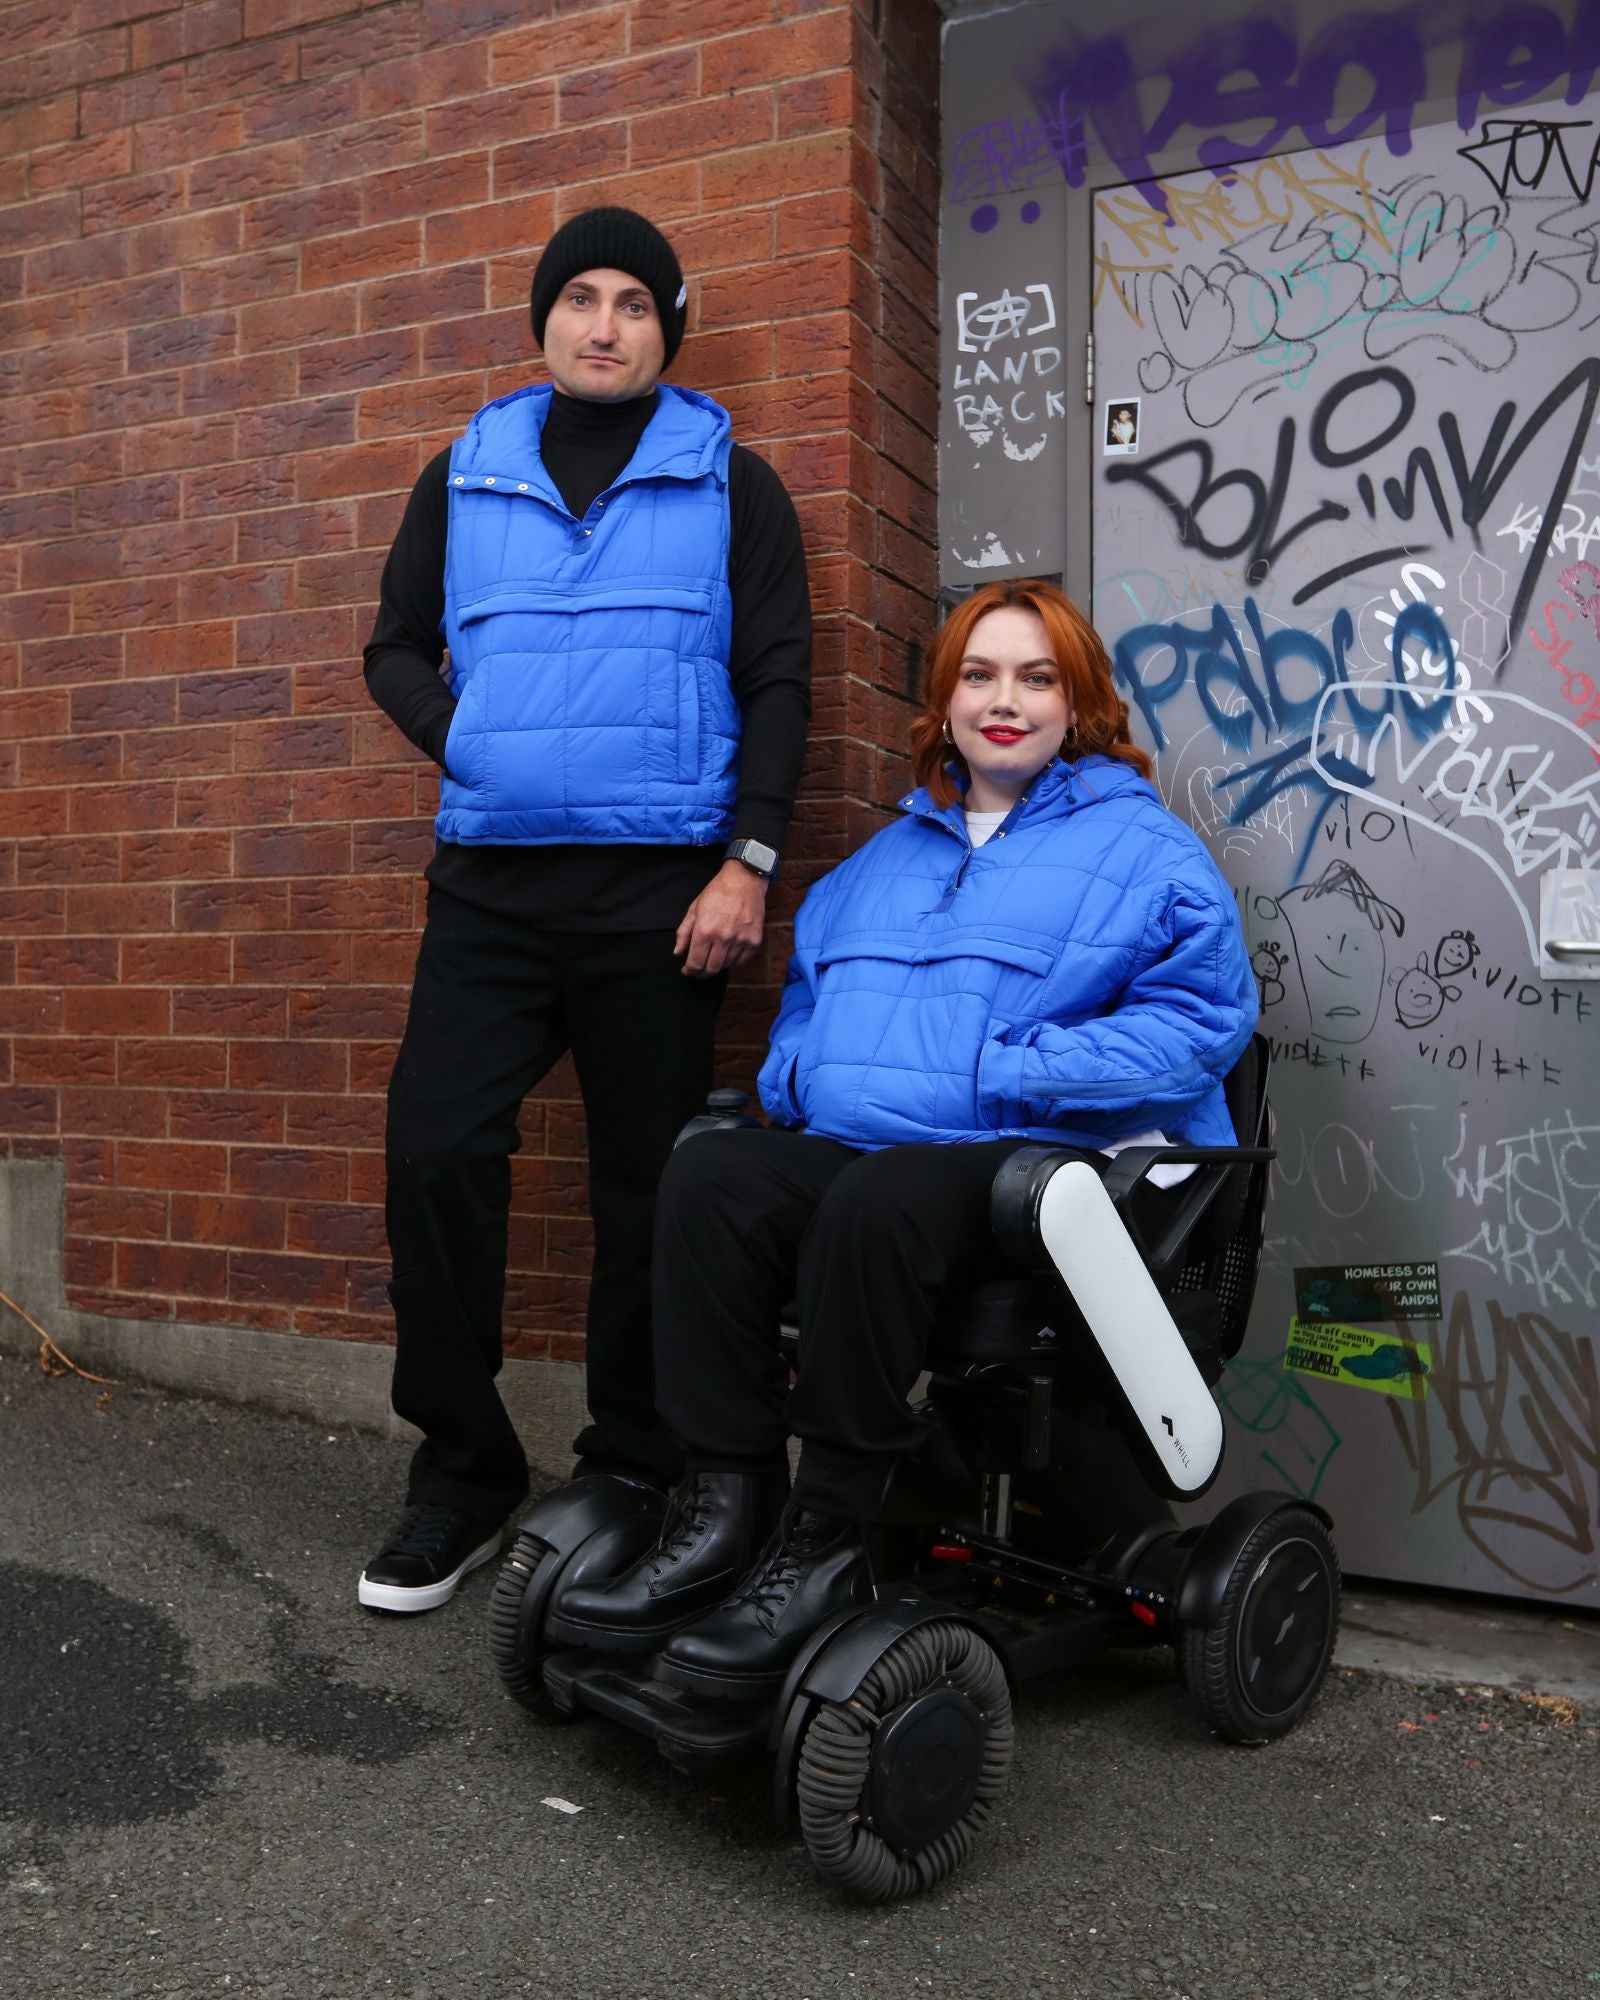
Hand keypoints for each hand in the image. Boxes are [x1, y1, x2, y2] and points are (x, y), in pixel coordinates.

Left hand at [674, 860, 768, 976]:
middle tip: (699, 968)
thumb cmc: (717, 892)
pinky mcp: (753, 941)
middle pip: (711, 969)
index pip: (695, 963)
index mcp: (704, 931)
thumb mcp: (694, 909)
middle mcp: (723, 938)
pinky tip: (728, 951)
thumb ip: (684, 932)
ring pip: (726, 966)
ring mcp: (740, 941)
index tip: (688, 970)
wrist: (744, 880)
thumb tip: (678, 952)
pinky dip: (733, 960)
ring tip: (714, 954)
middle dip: (702, 972)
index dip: (690, 971)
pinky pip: (741, 961)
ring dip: (718, 964)